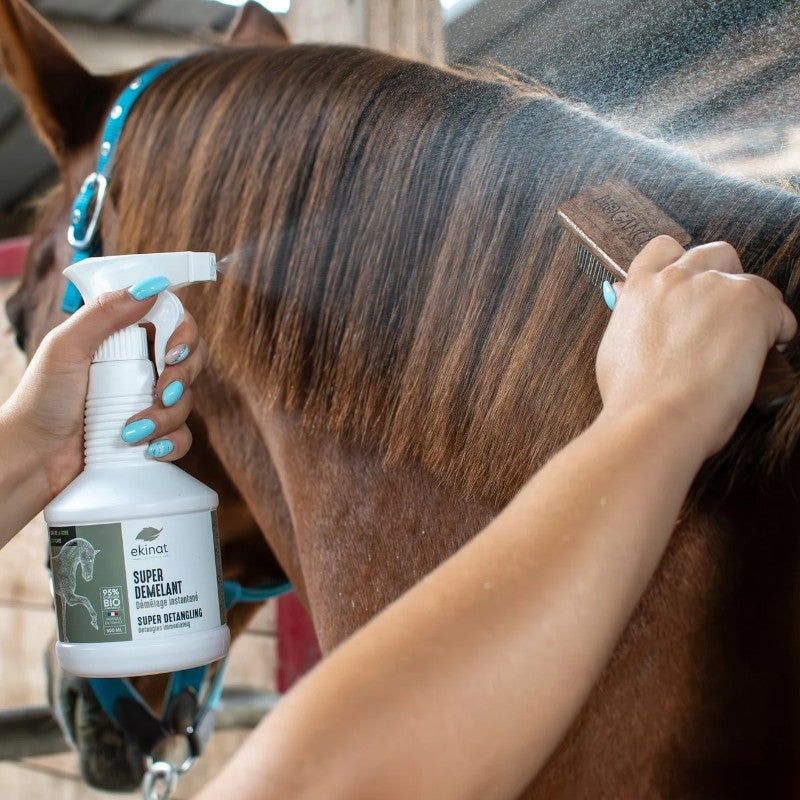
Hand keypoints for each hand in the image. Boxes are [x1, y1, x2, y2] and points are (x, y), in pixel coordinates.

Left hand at [2, 282, 205, 498]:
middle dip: (184, 376)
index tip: (173, 351)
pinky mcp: (151, 436)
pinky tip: (149, 449)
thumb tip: (151, 288)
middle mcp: (140, 369)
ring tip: (134, 430)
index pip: (173, 323)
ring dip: (167, 416)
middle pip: (190, 361)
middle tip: (163, 390)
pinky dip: (171, 443)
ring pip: (186, 402)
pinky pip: (181, 437)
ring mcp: (147, 403)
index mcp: (123, 340)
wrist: (33, 457)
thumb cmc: (40, 399)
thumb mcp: (66, 347)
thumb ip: (104, 313)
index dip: (184, 334)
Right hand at [596, 236, 796, 457]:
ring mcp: (714, 287)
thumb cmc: (632, 396)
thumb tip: (624, 295)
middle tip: (721, 315)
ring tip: (744, 341)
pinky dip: (777, 331)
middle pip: (715, 254)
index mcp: (640, 287)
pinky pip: (779, 310)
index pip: (664, 249)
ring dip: (750, 306)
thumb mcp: (616, 347)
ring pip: (750, 281)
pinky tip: (763, 353)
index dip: (681, 264)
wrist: (655, 417)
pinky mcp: (749, 304)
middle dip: (723, 279)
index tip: (688, 285)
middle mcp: (676, 278)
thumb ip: (628, 314)